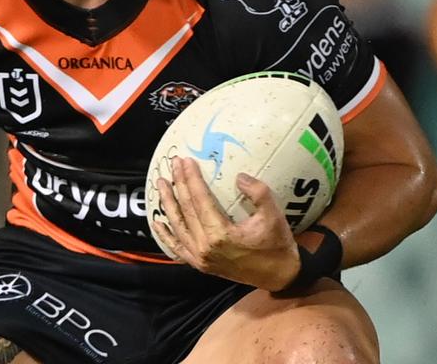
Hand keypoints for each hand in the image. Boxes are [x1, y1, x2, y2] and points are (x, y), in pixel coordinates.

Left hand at [151, 157, 298, 290]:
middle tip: (173, 164)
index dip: (191, 179)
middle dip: (178, 184)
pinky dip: (166, 235)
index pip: (199, 200)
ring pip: (177, 226)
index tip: (185, 161)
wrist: (279, 275)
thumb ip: (258, 193)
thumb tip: (239, 177)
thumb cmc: (277, 244)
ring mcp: (200, 258)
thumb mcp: (273, 215)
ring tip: (161, 184)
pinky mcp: (201, 265)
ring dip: (168, 204)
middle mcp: (205, 247)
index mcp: (220, 235)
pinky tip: (157, 222)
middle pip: (186, 209)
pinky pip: (178, 248)